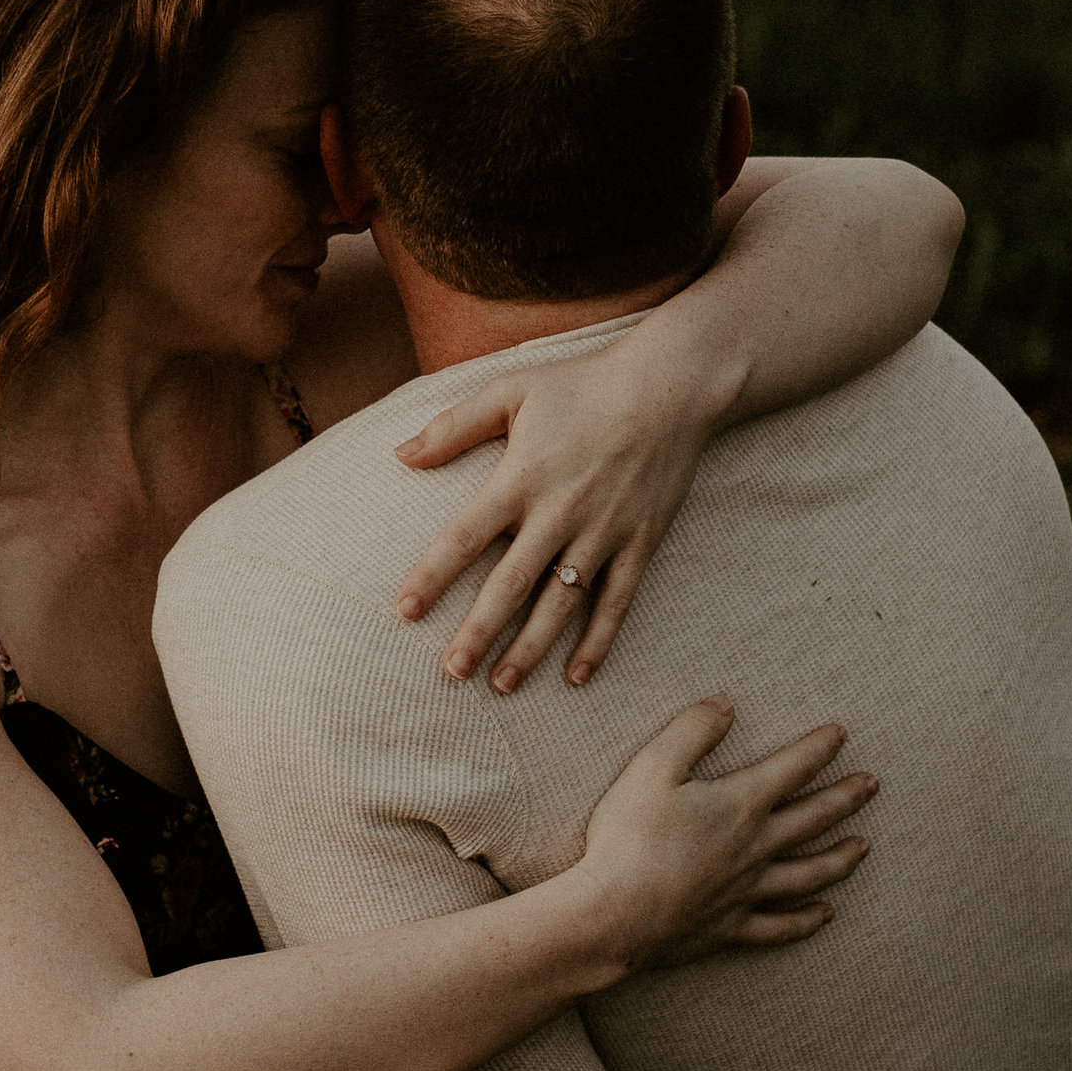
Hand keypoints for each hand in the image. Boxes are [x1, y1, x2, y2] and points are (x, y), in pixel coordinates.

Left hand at [393, 327, 724, 693]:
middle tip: (451, 672)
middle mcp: (558, 513)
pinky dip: (598, 641)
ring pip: (561, 604)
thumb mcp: (510, 390)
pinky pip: (617, 602)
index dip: (432, 576)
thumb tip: (400, 454)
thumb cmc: (582, 386)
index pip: (464, 536)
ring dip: (530, 648)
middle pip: (510, 584)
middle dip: (478, 632)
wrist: (671, 386)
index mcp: (520, 479)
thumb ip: (453, 426)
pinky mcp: (639, 542)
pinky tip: (576, 676)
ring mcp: (602, 533)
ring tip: (501, 684)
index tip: (404, 612)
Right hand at [572, 702, 872, 972]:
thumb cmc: (628, 838)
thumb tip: (725, 706)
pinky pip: (780, 926)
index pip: (791, 769)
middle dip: (845, 798)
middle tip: (872, 785)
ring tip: (863, 848)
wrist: (613, 915)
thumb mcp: (653, 767)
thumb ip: (692, 731)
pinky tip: (824, 914)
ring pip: (808, 874)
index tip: (841, 734)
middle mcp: (755, 849)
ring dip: (840, 858)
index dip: (819, 748)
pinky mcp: (730, 928)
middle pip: (813, 820)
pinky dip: (806, 920)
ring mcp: (746, 892)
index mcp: (740, 805)